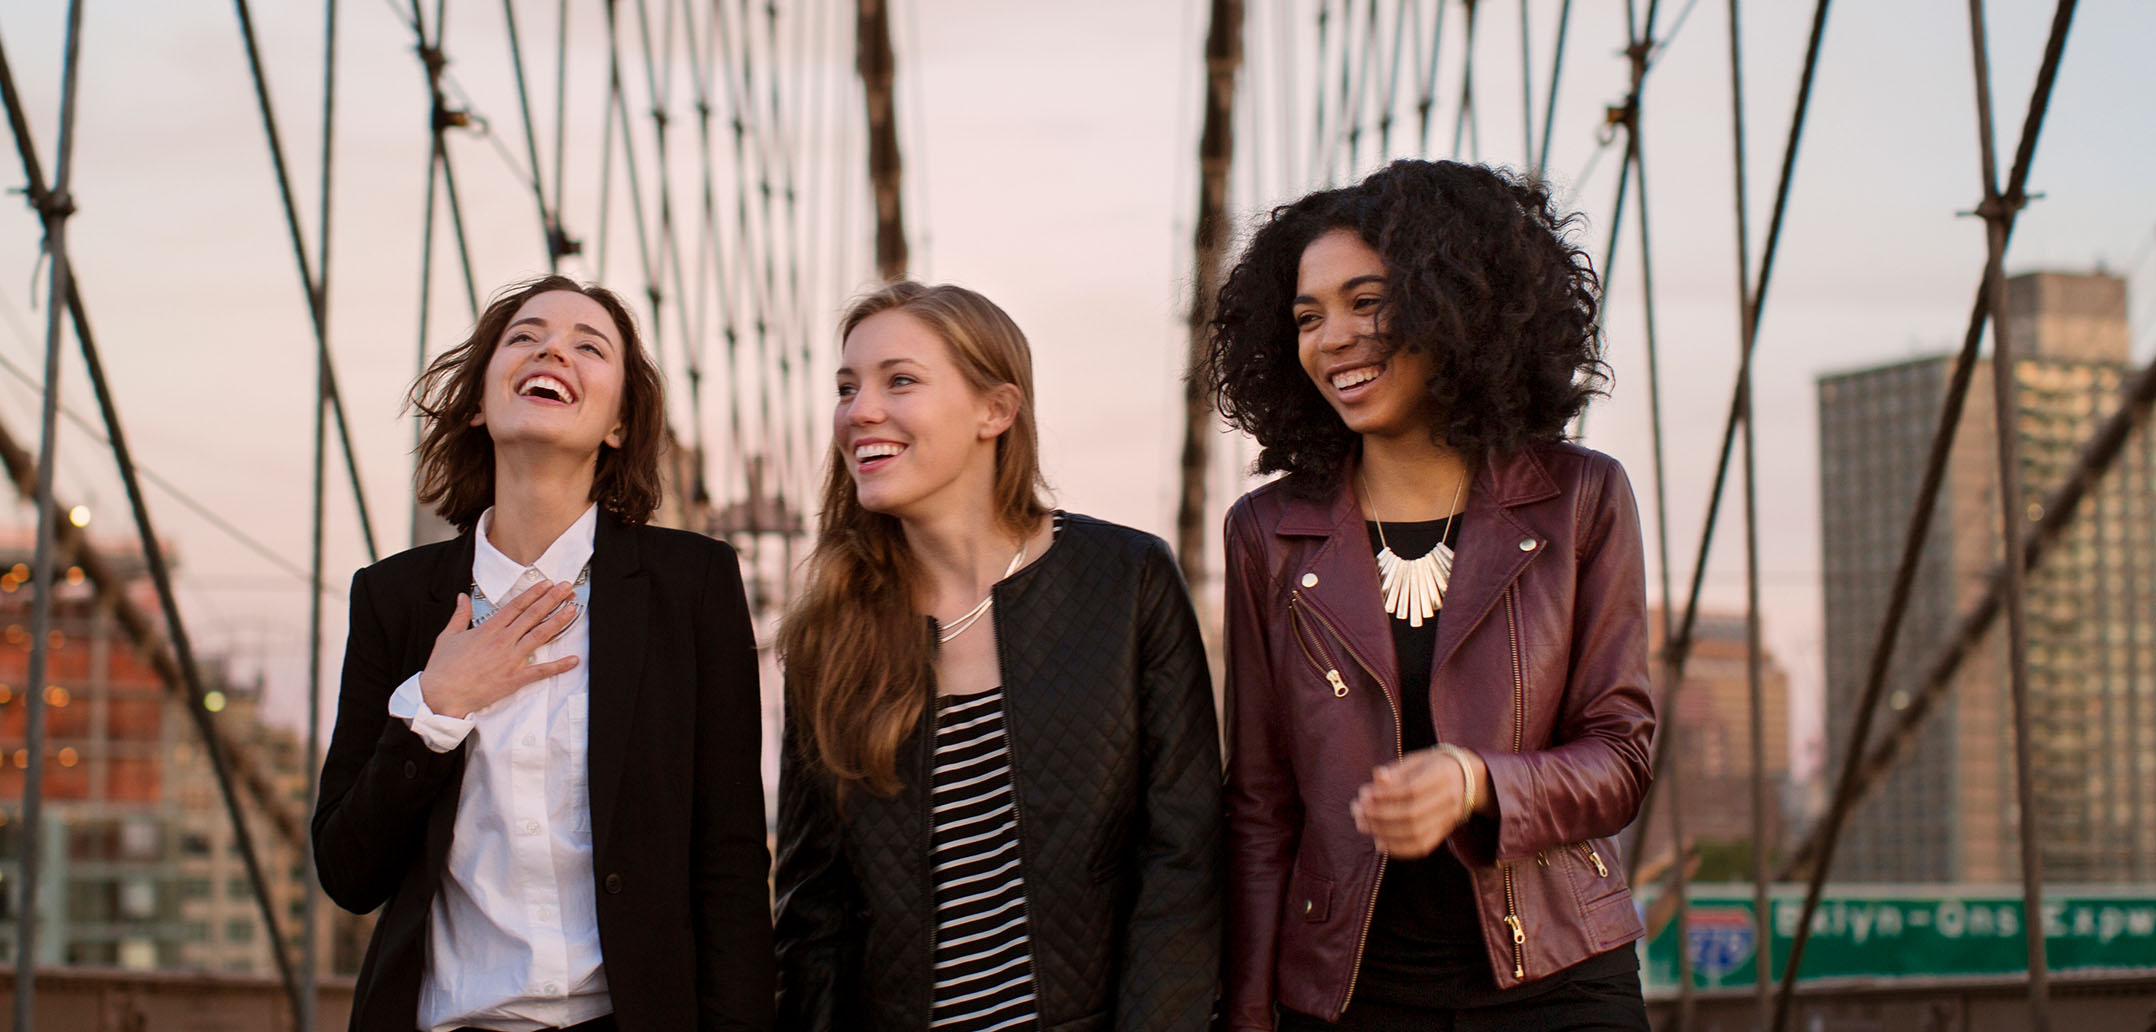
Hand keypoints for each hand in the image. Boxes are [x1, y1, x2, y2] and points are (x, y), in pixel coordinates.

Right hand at [418, 579, 580, 718]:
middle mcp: (502, 641)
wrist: (441, 695)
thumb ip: (459, 615)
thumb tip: (462, 597)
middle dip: (551, 599)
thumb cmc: (443, 668)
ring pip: (539, 636)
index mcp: (487, 629)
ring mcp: (510, 659)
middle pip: (532, 615)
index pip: (516, 606)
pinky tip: (573, 659)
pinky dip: (558, 666)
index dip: (534, 593)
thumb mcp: (447, 636)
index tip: (547, 584)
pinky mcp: (514, 679)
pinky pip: (540, 671)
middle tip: (567, 588)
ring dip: (558, 621)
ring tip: (573, 609)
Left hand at [1351, 747, 1475, 858]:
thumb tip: (1376, 777)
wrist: (1466, 780)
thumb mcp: (1416, 760)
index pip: (1412, 790)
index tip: (1364, 795)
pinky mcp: (1443, 832)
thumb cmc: (1432, 766)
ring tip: (1362, 824)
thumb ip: (1396, 770)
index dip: (1385, 795)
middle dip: (1379, 815)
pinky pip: (1421, 846)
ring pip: (1415, 833)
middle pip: (1412, 814)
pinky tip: (1379, 841)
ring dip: (1383, 832)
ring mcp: (1448, 818)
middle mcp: (1449, 799)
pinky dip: (1398, 848)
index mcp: (1442, 775)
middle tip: (1357, 811)